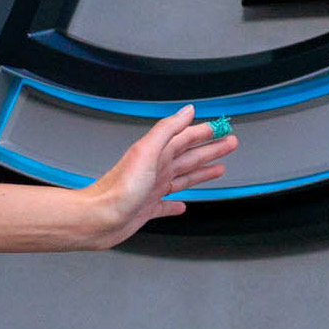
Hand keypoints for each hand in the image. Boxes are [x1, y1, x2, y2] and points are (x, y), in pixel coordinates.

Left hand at [78, 106, 234, 247]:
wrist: (98, 217)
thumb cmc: (118, 188)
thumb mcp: (146, 151)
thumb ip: (166, 129)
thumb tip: (186, 110)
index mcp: (156, 154)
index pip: (185, 137)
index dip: (204, 132)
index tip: (220, 127)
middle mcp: (154, 170)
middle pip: (189, 156)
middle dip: (210, 149)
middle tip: (229, 143)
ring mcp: (151, 189)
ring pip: (182, 178)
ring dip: (201, 172)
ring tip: (218, 168)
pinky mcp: (146, 209)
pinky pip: (167, 205)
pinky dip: (176, 204)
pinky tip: (182, 205)